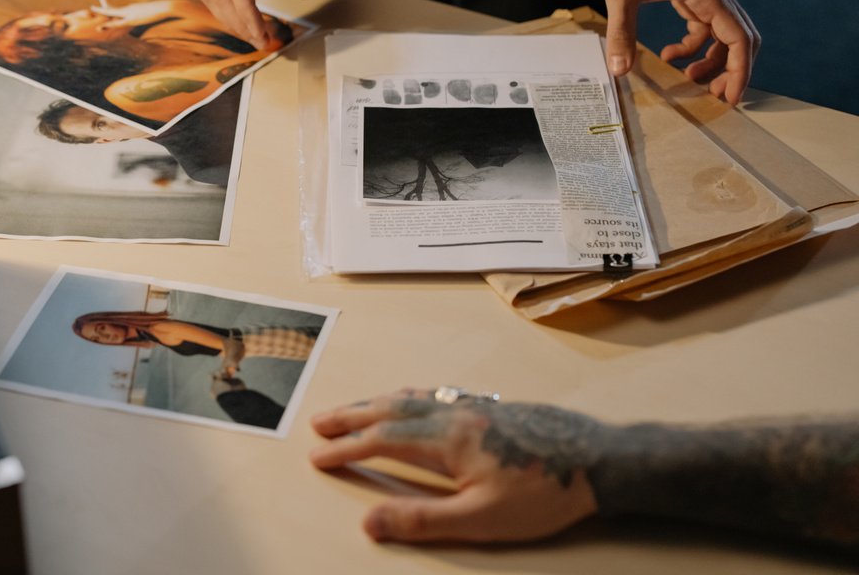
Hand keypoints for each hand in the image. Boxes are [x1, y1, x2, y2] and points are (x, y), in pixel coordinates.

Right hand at [309, 389, 599, 543]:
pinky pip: (435, 395)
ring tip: (354, 409)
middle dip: (351, 417)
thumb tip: (370, 522)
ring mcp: (473, 406)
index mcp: (447, 440)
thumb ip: (423, 519)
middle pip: (390, 410)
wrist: (599, 461)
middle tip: (319, 422)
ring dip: (376, 403)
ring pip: (412, 399)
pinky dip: (407, 397)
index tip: (318, 456)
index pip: (383, 441)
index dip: (347, 449)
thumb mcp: (482, 520)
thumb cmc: (543, 494)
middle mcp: (454, 414)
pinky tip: (413, 402)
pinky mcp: (492, 407)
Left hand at [601, 0, 759, 104]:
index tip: (730, 96)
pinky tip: (670, 53)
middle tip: (713, 95)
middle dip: (731, 69)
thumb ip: (622, 30)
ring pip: (724, 32)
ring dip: (712, 58)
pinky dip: (695, 43)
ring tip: (688, 77)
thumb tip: (619, 68)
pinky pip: (706, 23)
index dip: (739, 70)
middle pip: (740, 38)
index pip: (738, 38)